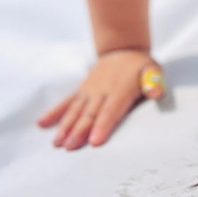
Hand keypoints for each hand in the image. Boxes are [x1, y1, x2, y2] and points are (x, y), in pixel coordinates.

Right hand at [37, 48, 153, 148]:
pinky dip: (54, 112)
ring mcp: (89, 91)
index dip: (102, 126)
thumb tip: (156, 91)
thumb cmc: (140, 66)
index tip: (94, 141)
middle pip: (89, 114)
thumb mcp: (152, 71)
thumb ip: (153, 82)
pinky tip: (42, 124)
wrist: (123, 49)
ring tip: (57, 142)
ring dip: (66, 126)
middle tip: (70, 147)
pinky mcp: (81, 91)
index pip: (111, 111)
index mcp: (120, 90)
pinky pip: (66, 102)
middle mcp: (101, 92)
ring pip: (75, 110)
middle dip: (79, 131)